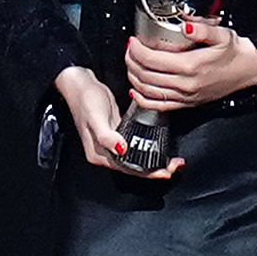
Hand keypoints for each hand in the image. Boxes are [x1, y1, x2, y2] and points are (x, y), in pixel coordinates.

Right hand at [58, 65, 175, 176]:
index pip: (128, 169)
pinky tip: (160, 145)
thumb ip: (107, 136)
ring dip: (155, 160)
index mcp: (99, 155)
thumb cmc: (86, 99)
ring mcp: (113, 143)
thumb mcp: (96, 118)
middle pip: (134, 167)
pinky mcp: (118, 132)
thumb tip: (122, 149)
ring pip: (137, 158)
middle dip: (156, 169)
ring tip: (172, 159)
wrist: (80, 83)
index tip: (167, 171)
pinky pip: (136, 145)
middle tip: (175, 165)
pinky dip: (149, 147)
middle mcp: (106, 152)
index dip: (149, 173)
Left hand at [124, 16, 256, 109]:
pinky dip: (143, 100)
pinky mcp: (187, 103)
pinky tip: (136, 91)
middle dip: (132, 62)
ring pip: (148, 91)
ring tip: (130, 65)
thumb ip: (202, 29)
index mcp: (191, 65)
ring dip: (134, 78)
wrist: (248, 71)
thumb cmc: (235, 53)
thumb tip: (186, 24)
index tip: (133, 42)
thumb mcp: (222, 35)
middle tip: (129, 51)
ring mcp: (185, 96)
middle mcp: (185, 83)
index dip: (137, 50)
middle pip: (146, 75)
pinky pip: (159, 106)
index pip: (152, 59)